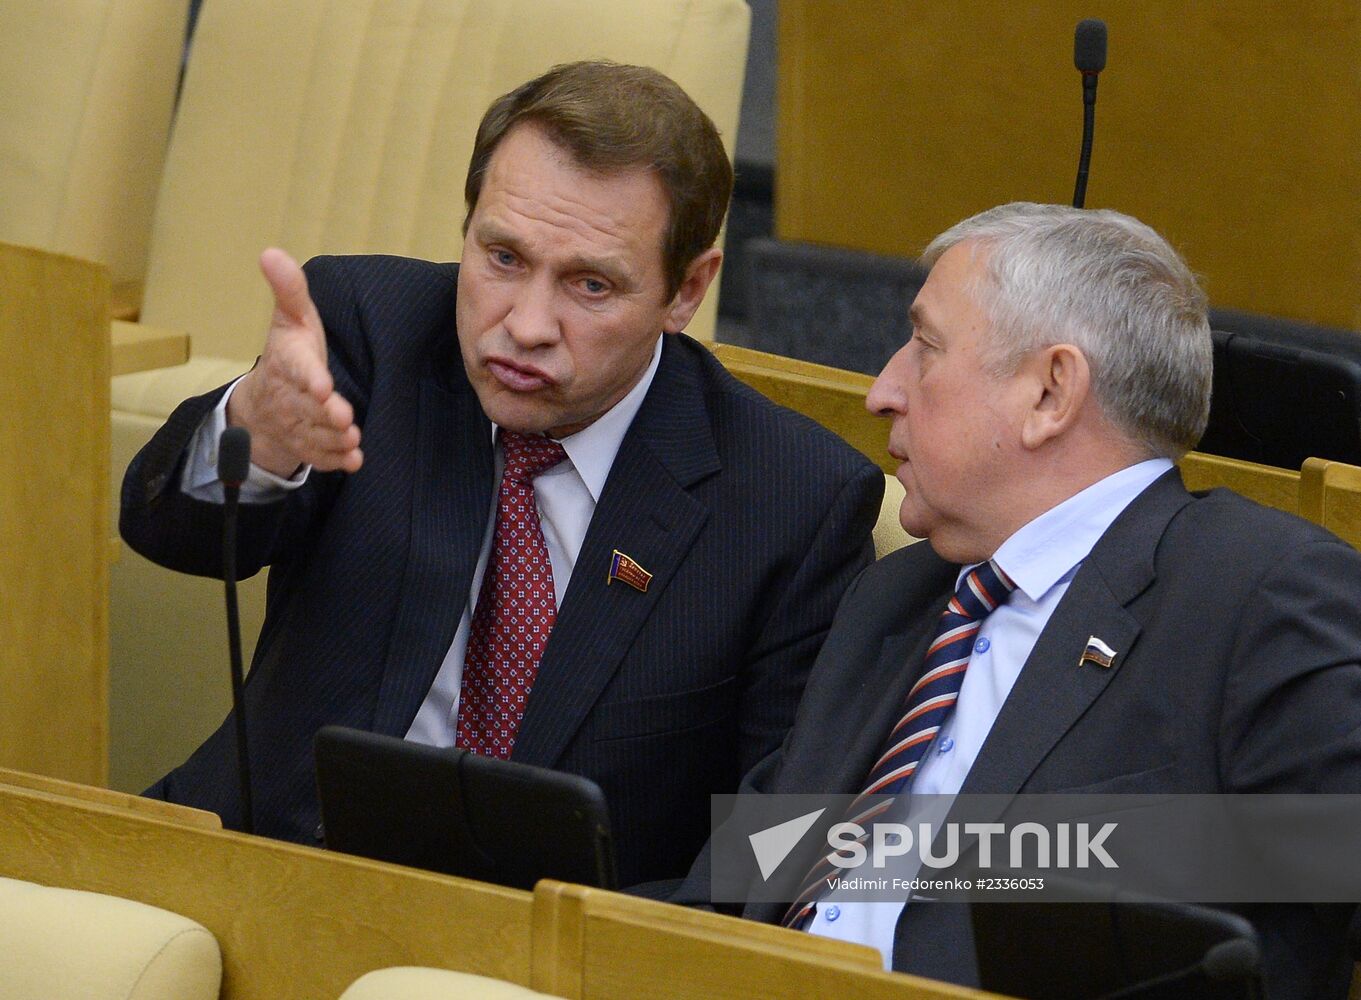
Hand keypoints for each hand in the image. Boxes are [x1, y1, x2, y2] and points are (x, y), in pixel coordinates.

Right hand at [226, 249, 362, 475]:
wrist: (265, 404)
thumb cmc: (289, 354)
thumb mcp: (291, 318)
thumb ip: (289, 289)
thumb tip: (271, 251)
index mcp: (288, 362)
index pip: (298, 369)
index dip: (309, 378)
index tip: (323, 384)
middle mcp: (289, 396)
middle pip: (308, 407)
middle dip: (326, 414)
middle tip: (345, 418)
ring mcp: (297, 424)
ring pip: (316, 434)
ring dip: (334, 438)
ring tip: (352, 439)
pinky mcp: (307, 446)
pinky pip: (319, 457)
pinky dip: (335, 461)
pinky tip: (353, 461)